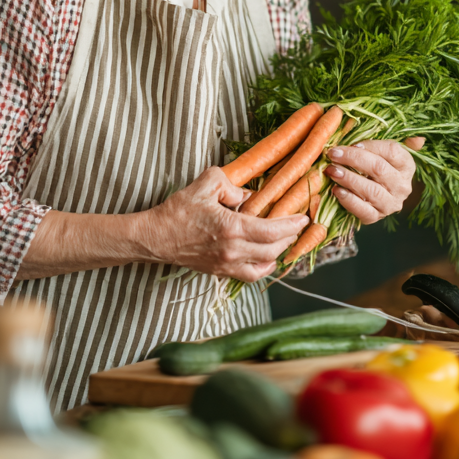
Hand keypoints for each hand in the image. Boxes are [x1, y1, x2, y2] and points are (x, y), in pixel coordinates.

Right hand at [136, 167, 308, 282]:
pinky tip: (267, 258)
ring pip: (265, 264)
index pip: (272, 231)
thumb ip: (230, 184)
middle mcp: (233, 251)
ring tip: (284, 239)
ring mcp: (227, 265)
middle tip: (297, 225)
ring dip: (279, 252)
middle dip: (289, 237)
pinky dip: (264, 268)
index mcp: (231, 228)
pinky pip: (250, 275)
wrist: (156, 238)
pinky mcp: (220, 272)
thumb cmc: (178, 211)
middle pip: (273, 249)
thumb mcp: (204, 184)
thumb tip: (247, 195)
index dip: (291, 225)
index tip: (303, 218)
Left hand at [323, 137, 424, 225]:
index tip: (350, 143)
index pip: (392, 151)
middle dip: (352, 159)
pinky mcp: (376, 217)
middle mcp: (402, 186)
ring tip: (332, 170)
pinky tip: (336, 190)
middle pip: (379, 169)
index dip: (370, 145)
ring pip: (371, 190)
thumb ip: (391, 143)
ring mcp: (390, 203)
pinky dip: (348, 200)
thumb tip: (418, 139)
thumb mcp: (383, 152)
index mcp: (406, 165)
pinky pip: (363, 210)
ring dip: (348, 178)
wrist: (369, 197)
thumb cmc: (373, 167)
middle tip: (333, 154)